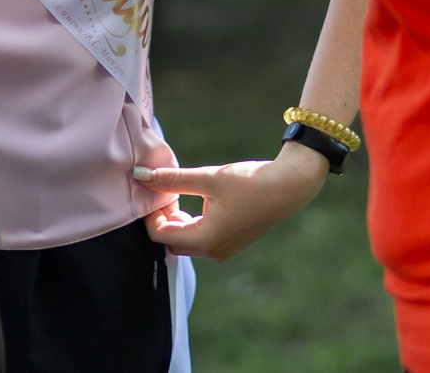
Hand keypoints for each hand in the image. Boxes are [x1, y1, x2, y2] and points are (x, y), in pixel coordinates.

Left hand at [136, 142, 329, 260]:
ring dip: (177, 220)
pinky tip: (198, 200)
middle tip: (168, 191)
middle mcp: (213, 253)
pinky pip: (201, 239)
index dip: (152, 212)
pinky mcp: (231, 243)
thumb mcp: (208, 178)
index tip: (157, 189)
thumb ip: (172, 179)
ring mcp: (223, 250)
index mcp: (206, 241)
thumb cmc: (249, 182)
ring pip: (186, 241)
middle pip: (171, 242)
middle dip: (163, 218)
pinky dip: (192, 223)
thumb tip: (140, 176)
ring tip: (181, 192)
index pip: (161, 235)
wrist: (289, 186)